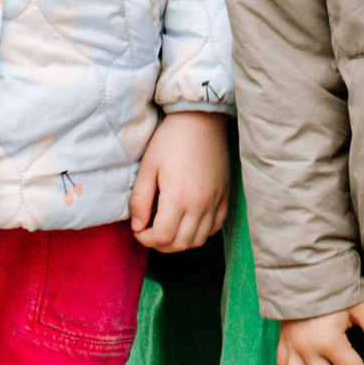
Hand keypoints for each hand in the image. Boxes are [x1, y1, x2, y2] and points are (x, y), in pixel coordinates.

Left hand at [131, 111, 231, 251]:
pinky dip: (200, 232)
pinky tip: (188, 222)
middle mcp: (201, 205)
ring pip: (198, 240)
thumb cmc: (170, 140)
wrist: (201, 120)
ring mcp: (216, 202)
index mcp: (179, 198)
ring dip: (180, 242)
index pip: (162, 237)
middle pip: (181, 244)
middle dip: (160, 244)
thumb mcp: (147, 167)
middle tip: (149, 231)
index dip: (145, 239)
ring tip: (167, 229)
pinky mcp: (225, 197)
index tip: (138, 229)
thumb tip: (137, 226)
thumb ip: (140, 200)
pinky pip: (215, 228)